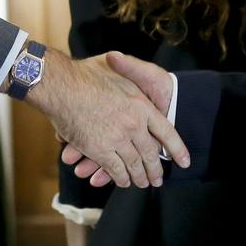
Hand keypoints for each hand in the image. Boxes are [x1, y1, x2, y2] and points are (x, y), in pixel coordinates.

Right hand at [60, 52, 175, 188]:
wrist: (61, 83)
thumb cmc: (85, 72)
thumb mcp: (114, 64)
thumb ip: (127, 67)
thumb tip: (126, 61)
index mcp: (142, 105)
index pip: (167, 131)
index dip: (177, 148)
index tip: (185, 162)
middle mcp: (134, 124)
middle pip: (151, 154)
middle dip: (155, 170)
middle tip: (157, 180)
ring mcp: (118, 138)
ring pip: (134, 165)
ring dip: (139, 177)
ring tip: (142, 184)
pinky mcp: (100, 150)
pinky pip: (115, 170)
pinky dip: (119, 177)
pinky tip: (122, 181)